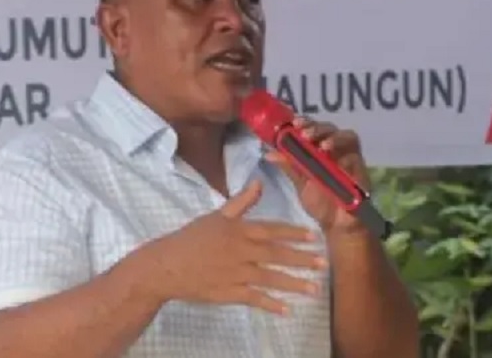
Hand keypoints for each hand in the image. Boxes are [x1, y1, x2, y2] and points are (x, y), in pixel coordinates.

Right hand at [147, 180, 327, 314]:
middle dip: (302, 259)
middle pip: (276, 255)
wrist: (167, 265)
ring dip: (293, 283)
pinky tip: (287, 310)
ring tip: (314, 289)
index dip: (294, 234)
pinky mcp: (229, 293)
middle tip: (323, 264)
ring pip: (270, 278)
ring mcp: (236, 273)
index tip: (314, 237)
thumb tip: (259, 182)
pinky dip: (271, 305)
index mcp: (239, 230)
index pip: (272, 230)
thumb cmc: (193, 237)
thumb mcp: (216, 214)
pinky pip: (254, 299)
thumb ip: (241, 202)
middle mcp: (241, 251)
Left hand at [265, 117, 371, 235]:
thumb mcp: (300, 182)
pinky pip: (355, 155)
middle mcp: (336, 149)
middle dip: (317, 127)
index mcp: (320, 149)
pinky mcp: (361, 169)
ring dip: (333, 137)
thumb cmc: (320, 202)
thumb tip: (268, 153)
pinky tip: (335, 157)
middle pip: (330, 128)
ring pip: (347, 136)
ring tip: (322, 146)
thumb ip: (288, 166)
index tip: (294, 123)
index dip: (306, 122)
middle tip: (305, 134)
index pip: (314, 127)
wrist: (336, 225)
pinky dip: (345, 155)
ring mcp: (350, 157)